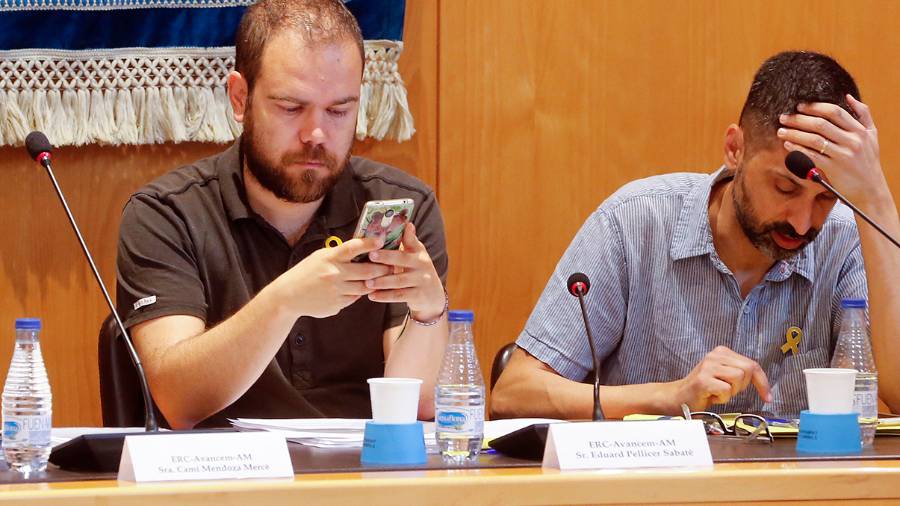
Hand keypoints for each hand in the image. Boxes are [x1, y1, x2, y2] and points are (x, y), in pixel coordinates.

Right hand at [273, 237, 390, 317]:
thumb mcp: (319, 257)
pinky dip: (358, 293)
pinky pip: (354, 298)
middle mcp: (335, 274)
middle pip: (367, 271)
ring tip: (382, 278)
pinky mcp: (337, 305)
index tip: (382, 240)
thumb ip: (339, 255)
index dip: (370, 243)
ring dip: (374, 282)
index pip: (353, 247)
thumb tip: (362, 250)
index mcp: (330, 258)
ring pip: (365, 287)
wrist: (288, 296)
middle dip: (383, 268)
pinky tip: (360, 289)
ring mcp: (337, 291)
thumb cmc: (306, 273)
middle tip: (392, 265)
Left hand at [364, 223, 445, 320]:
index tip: (381, 238)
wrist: (433, 296)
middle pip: (403, 261)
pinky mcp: (418, 296)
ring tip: (367, 282)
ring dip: (382, 282)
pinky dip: (385, 296)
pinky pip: (399, 296)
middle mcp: (422, 266)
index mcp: (419, 254)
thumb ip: (410, 241)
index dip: (400, 236)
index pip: (409, 243)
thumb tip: (408, 223)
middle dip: (386, 258)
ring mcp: (421, 282)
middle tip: (370, 256)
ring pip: (399, 281)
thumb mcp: (418, 256)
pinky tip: (372, 296)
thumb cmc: (419, 271)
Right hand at [671, 346, 771, 411]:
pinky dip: (723, 398)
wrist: (679, 397)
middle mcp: (715, 355)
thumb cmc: (704, 389)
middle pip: (748, 369)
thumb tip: (761, 380)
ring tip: (719, 392)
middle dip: (743, 385)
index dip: (762, 382)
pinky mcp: (703, 380)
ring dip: (732, 392)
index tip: (767, 396)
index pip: (752, 364)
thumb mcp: (724, 376)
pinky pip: (726, 390)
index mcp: (721, 352)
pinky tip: (712, 396)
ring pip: (738, 378)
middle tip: (729, 391)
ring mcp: (708, 366)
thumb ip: (740, 372)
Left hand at [778, 95, 888, 205]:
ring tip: (781, 131)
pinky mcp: (834, 168)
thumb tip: (848, 96)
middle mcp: (853, 140)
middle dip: (799, 119)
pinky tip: (787, 144)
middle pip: (821, 124)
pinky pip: (812, 156)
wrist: (870, 189)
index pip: (834, 112)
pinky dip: (797, 149)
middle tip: (783, 117)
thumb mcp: (872, 136)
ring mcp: (843, 155)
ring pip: (814, 139)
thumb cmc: (868, 161)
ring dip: (794, 133)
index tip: (799, 106)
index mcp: (860, 130)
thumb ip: (863, 115)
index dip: (815, 107)